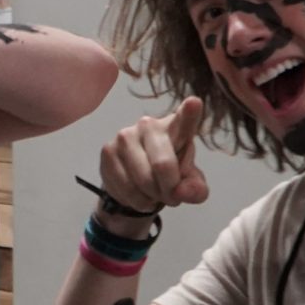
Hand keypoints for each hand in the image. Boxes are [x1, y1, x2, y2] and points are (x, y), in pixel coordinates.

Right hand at [99, 96, 206, 226]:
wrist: (136, 178)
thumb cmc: (169, 172)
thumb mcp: (189, 183)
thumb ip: (196, 189)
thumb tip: (181, 192)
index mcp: (177, 126)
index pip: (185, 118)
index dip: (190, 112)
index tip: (194, 103)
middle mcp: (149, 124)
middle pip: (163, 165)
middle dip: (169, 190)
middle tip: (171, 196)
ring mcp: (125, 135)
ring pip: (143, 180)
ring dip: (152, 197)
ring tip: (154, 194)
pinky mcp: (108, 151)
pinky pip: (125, 187)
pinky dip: (136, 200)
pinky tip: (139, 195)